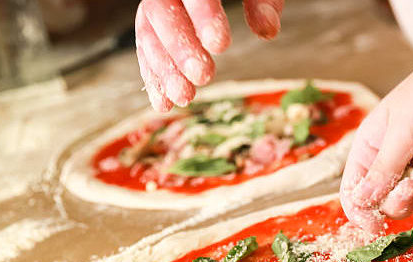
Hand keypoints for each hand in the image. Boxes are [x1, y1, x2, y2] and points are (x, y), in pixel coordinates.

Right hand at [135, 0, 283, 110]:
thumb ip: (263, 1)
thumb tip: (266, 30)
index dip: (204, 15)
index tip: (220, 45)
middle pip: (162, 11)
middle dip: (180, 47)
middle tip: (203, 77)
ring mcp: (158, 1)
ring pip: (149, 31)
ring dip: (164, 69)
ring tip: (184, 97)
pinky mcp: (154, 22)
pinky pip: (146, 46)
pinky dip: (154, 75)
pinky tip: (163, 101)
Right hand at [339, 54, 412, 231]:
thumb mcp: (401, 134)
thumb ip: (382, 172)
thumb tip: (361, 203)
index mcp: (369, 148)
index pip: (354, 192)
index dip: (361, 212)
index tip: (375, 225)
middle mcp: (390, 162)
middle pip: (386, 204)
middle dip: (402, 196)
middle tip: (412, 182)